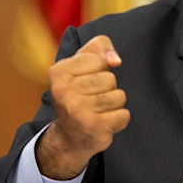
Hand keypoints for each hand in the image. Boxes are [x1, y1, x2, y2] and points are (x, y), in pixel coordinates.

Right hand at [36, 35, 129, 179]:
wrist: (69, 136)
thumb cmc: (79, 93)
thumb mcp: (83, 62)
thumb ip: (100, 46)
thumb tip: (116, 60)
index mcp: (58, 72)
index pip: (100, 60)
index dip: (100, 70)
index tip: (86, 81)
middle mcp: (63, 92)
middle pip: (110, 79)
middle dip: (108, 88)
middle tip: (92, 99)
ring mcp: (77, 111)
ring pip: (119, 96)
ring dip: (114, 104)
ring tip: (99, 110)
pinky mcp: (93, 127)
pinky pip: (124, 115)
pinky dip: (119, 119)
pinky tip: (104, 122)